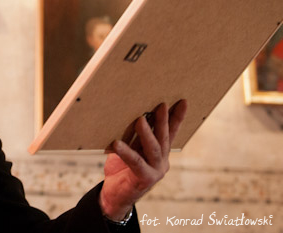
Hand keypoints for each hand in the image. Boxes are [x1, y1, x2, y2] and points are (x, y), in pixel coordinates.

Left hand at [99, 100, 187, 219]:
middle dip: (164, 120)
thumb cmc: (120, 169)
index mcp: (159, 153)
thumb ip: (133, 137)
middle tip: (161, 105)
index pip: (170, 132)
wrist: (114, 197)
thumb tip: (130, 115)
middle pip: (164, 138)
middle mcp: (161, 161)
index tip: (182, 101)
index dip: (177, 117)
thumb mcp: (128, 149)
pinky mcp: (144, 179)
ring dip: (147, 133)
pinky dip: (125, 152)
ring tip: (140, 120)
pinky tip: (116, 143)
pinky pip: (135, 162)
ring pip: (153, 149)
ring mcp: (155, 171)